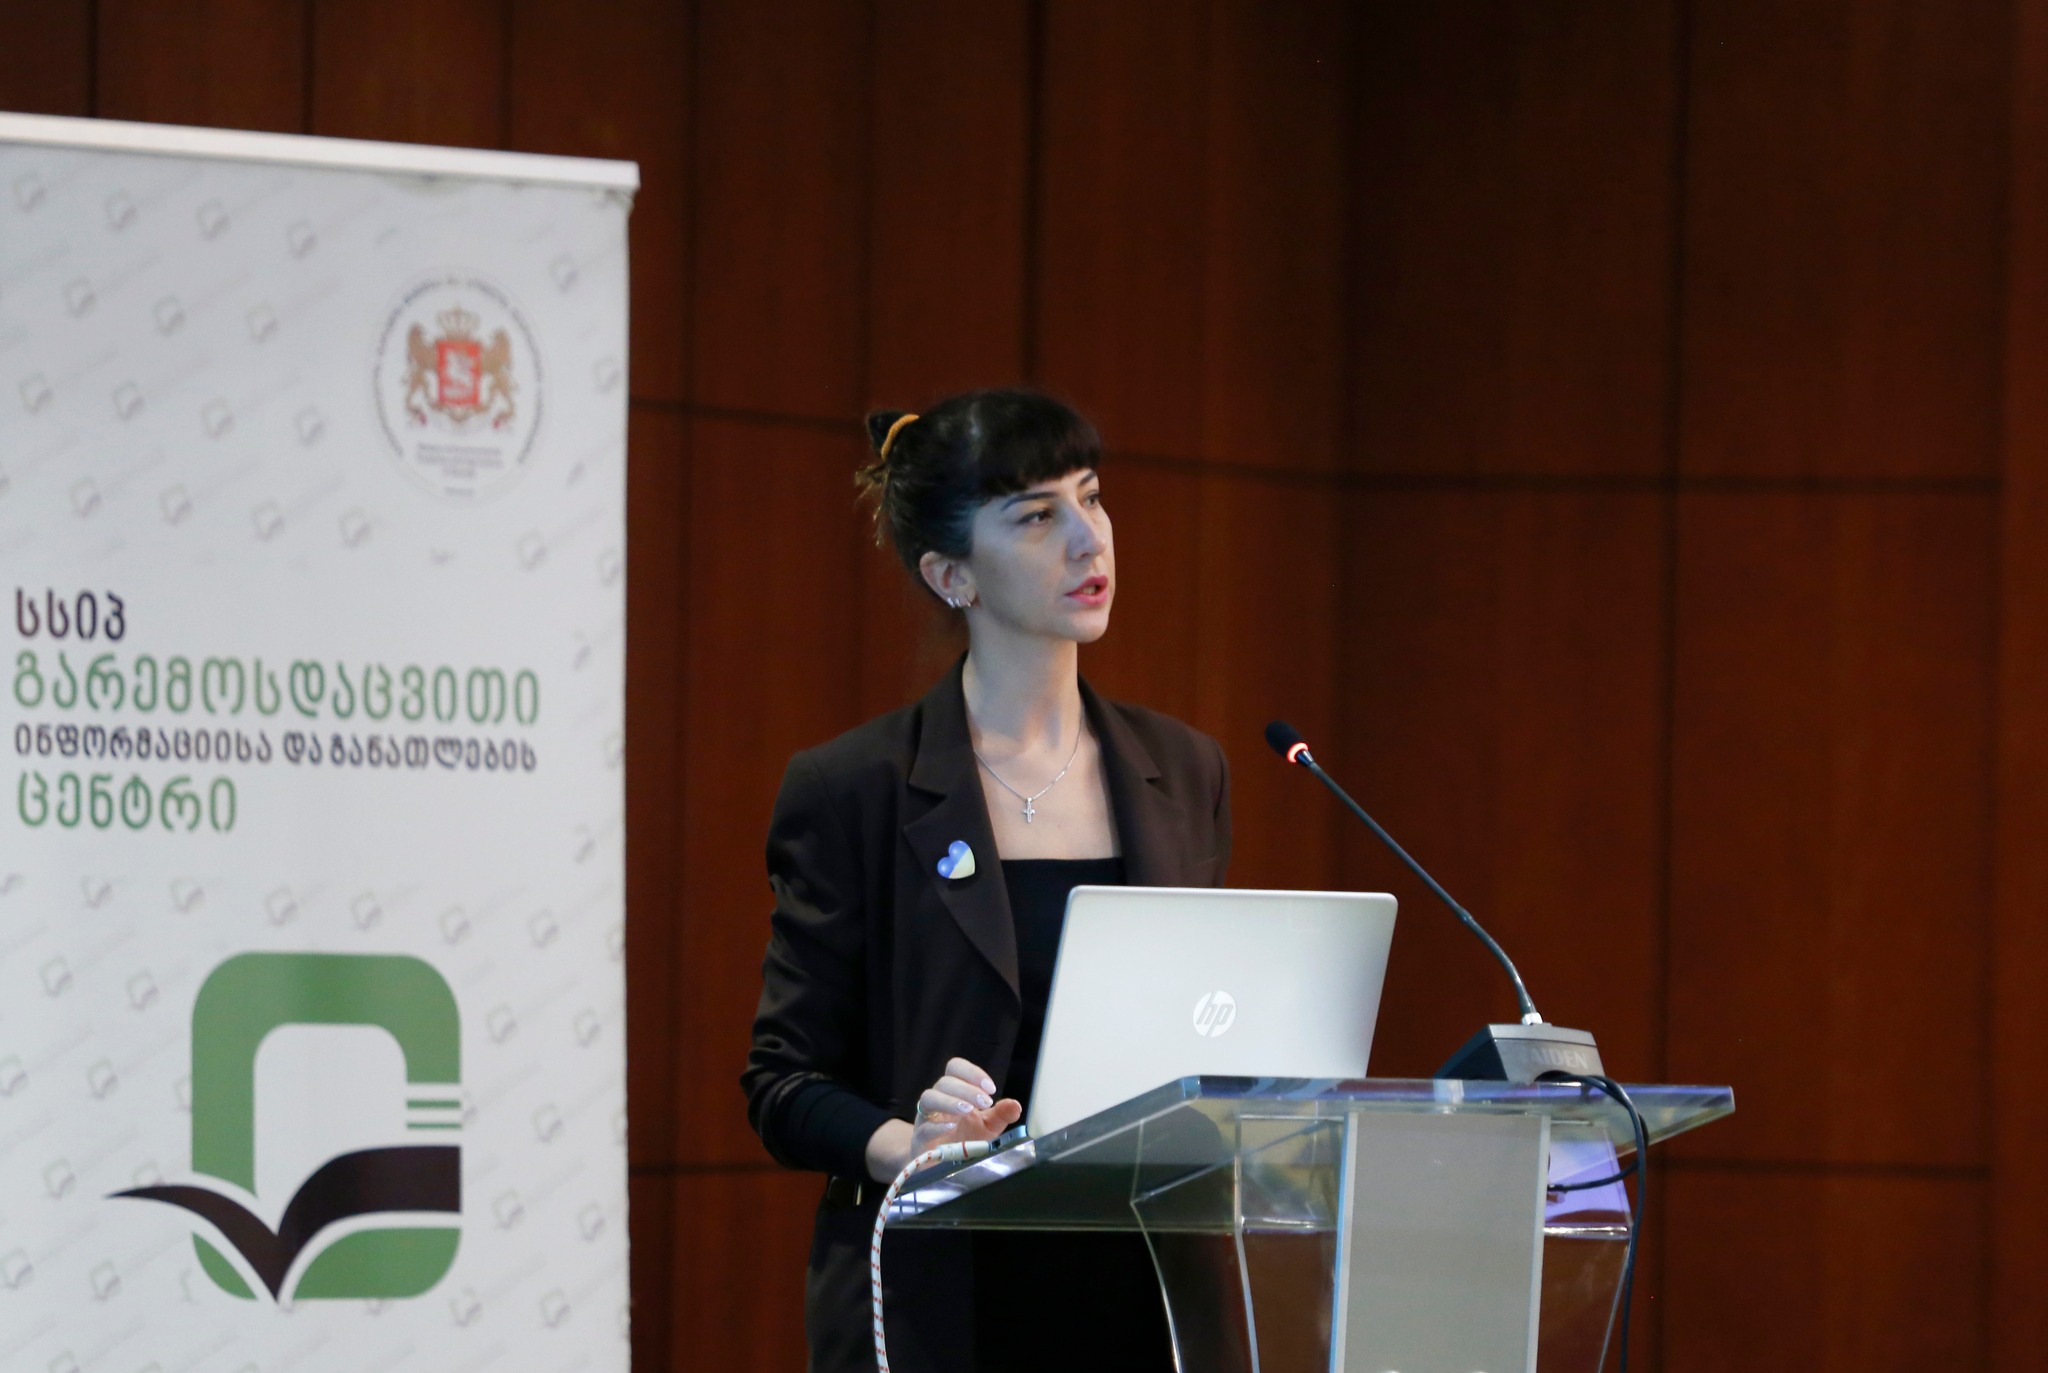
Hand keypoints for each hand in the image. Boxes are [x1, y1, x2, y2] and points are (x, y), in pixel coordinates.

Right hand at [865, 1057, 1022, 1181]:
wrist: (941, 1164)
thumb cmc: (964, 1140)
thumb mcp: (988, 1127)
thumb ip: (1001, 1115)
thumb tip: (1015, 1105)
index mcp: (954, 1092)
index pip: (955, 1068)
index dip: (972, 1073)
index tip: (991, 1088)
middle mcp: (938, 1101)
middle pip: (944, 1082)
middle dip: (967, 1089)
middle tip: (985, 1102)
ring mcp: (925, 1119)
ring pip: (929, 1098)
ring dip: (950, 1101)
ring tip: (968, 1110)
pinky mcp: (920, 1141)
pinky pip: (923, 1128)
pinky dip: (937, 1126)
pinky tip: (952, 1128)